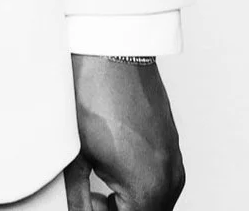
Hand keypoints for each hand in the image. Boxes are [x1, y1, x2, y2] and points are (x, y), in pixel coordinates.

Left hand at [63, 55, 183, 209]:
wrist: (111, 54)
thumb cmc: (95, 94)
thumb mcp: (77, 154)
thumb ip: (78, 192)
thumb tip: (75, 206)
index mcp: (148, 187)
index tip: (83, 203)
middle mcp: (170, 178)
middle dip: (115, 210)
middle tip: (88, 197)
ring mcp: (174, 161)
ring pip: (154, 201)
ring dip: (128, 201)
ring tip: (96, 185)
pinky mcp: (171, 146)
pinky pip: (160, 180)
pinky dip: (139, 183)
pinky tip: (113, 169)